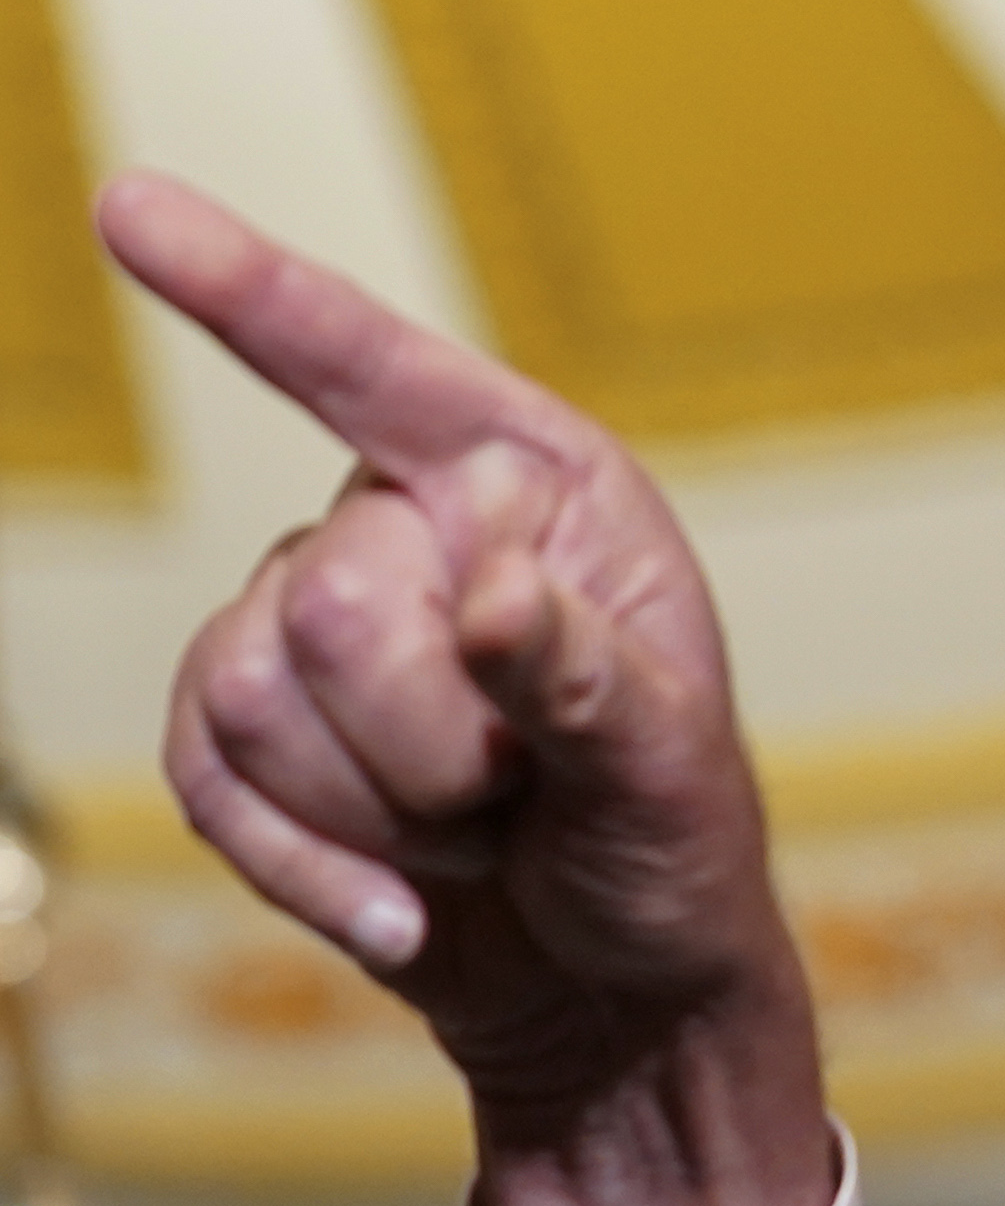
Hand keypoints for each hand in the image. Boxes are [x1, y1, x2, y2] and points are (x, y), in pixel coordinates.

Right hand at [102, 174, 832, 1205]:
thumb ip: (593, 684)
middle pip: (322, 602)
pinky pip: (202, 777)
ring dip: (380, 810)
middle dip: (432, 744)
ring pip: (246, 694)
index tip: (129, 208)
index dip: (253, 295)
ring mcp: (315, 623)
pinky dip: (306, 866)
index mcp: (542, 494)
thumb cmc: (673, 857)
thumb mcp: (674, 775)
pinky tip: (400, 914)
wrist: (613, 997)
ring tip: (484, 836)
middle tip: (529, 796)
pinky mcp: (249, 730)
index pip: (382, 376)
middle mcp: (415, 531)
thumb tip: (499, 596)